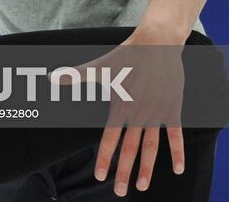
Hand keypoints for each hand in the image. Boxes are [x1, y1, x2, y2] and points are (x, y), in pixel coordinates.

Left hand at [54, 34, 184, 195]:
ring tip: (142, 186)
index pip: (109, 138)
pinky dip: (177, 151)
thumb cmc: (127, 54)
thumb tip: (49, 77)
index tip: (100, 177)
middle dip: (124, 171)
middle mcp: (138, 113)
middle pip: (130, 148)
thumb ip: (76, 75)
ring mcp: (156, 112)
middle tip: (119, 192)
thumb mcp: (101, 66)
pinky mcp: (172, 107)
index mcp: (120, 106)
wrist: (156, 42)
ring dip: (147, 167)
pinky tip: (178, 169)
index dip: (105, 158)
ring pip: (151, 146)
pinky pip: (175, 134)